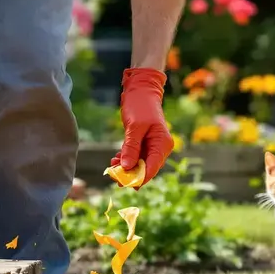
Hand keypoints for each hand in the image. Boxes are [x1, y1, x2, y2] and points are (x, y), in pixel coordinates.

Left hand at [113, 67, 173, 187]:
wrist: (140, 90)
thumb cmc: (140, 105)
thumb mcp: (135, 127)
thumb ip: (131, 147)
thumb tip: (127, 167)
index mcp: (162, 144)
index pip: (152, 168)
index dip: (139, 178)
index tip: (124, 183)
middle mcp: (160, 147)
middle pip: (146, 169)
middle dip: (130, 174)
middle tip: (114, 177)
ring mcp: (152, 146)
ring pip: (139, 164)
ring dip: (126, 168)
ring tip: (112, 166)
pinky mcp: (143, 143)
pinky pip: (135, 157)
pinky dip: (125, 160)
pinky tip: (115, 160)